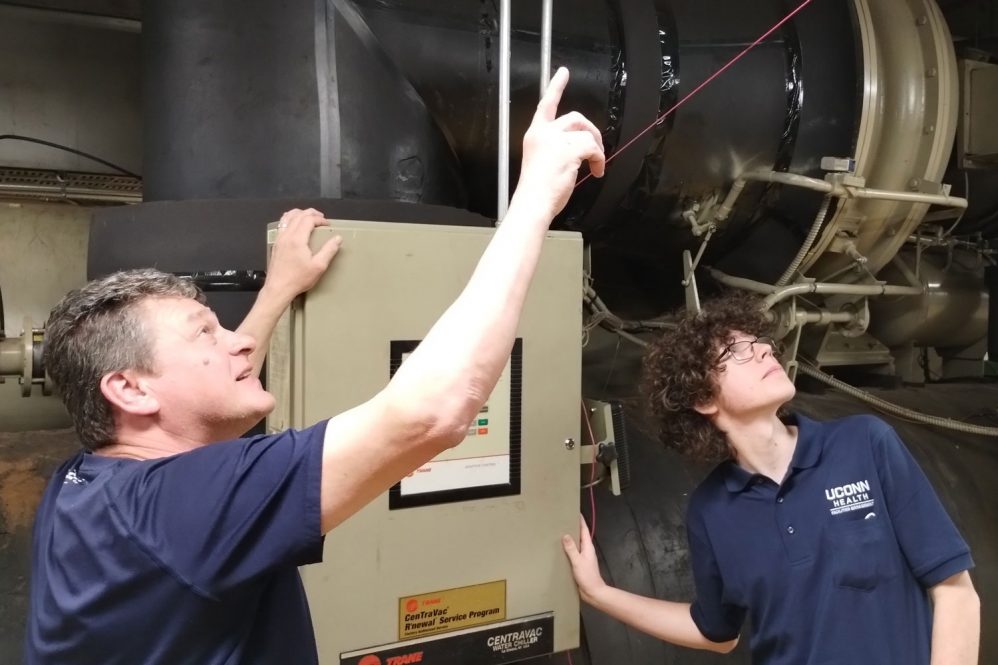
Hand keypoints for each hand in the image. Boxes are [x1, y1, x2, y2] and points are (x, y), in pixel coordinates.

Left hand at [265, 208, 341, 300]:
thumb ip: (329, 250)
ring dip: (299, 213)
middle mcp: (286, 235)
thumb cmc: (298, 279)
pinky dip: (290, 219)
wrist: (278, 288)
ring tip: (308, 217)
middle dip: (311, 213)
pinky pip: (281, 224)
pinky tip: (294, 225)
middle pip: (298, 215)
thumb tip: (338, 238)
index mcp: (297, 239)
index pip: (308, 219)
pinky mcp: (275, 244)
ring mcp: (279, 239)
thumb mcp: (319, 266)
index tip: (327, 225)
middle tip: (321, 218)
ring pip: (287, 217)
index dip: (320, 219)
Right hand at [510, 67, 605, 222]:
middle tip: (596, 148)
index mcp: (535, 135)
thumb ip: (556, 148)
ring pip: (586, 132)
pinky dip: (599, 159)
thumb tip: (578, 150)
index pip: (546, 105)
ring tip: (595, 165)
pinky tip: (596, 171)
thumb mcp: (540, 161)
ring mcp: (556, 140)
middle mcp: (544, 133)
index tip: (563, 72)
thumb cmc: (536, 190)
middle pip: (575, 117)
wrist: (532, 203)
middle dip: (590, 130)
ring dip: (596, 148)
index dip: (556, 87)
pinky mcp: (569, 150)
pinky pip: (593, 148)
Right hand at [562, 514, 606, 603]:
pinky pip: (572, 553)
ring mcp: (583, 557)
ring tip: (557, 533)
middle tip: (561, 521)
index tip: (574, 511)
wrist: (593, 592)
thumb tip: (565, 534)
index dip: (580, 520)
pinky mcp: (579, 564)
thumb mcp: (578, 561)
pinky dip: (566, 549)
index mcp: (588, 547)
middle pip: (579, 535)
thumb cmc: (587, 575)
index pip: (584, 529)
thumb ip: (571, 548)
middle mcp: (586, 550)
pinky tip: (558, 550)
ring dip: (569, 539)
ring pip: (575, 544)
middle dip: (572, 528)